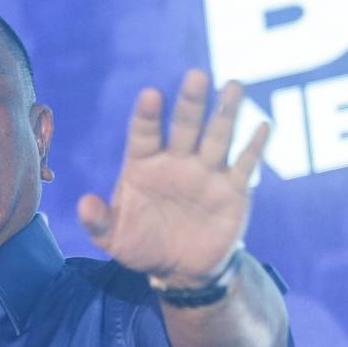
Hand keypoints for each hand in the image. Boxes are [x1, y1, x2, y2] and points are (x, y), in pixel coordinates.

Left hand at [77, 69, 268, 286]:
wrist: (178, 270)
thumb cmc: (140, 245)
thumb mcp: (113, 239)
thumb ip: (98, 222)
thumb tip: (84, 204)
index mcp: (143, 165)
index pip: (144, 134)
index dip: (147, 116)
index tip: (150, 95)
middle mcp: (176, 161)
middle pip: (184, 127)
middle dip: (191, 103)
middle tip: (196, 76)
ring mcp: (206, 173)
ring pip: (217, 137)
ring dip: (226, 113)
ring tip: (233, 86)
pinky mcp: (232, 191)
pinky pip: (245, 165)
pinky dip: (254, 147)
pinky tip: (262, 126)